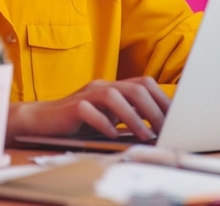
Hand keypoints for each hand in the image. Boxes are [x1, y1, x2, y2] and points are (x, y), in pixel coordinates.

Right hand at [6, 77, 170, 142]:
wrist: (42, 121)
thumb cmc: (78, 122)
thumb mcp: (108, 118)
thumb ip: (128, 117)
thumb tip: (157, 128)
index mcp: (114, 87)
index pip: (145, 84)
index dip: (163, 99)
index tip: (177, 118)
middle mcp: (103, 86)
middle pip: (135, 87)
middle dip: (154, 108)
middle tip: (165, 128)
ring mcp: (87, 94)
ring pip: (115, 96)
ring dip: (133, 116)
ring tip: (144, 134)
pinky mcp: (72, 107)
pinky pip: (90, 110)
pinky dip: (104, 122)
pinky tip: (113, 134)